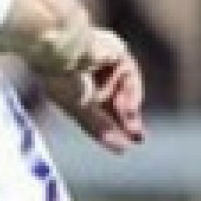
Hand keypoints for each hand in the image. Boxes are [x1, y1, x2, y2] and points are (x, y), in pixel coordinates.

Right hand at [37, 26, 145, 152]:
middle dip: (127, 121)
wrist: (63, 50)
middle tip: (138, 138)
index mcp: (75, 91)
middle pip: (116, 102)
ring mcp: (104, 63)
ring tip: (131, 126)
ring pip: (124, 90)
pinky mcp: (116, 51)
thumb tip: (122, 149)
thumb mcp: (82, 110)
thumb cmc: (63, 80)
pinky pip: (129, 75)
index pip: (100, 112)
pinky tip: (130, 107)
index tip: (127, 146)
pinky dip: (132, 92)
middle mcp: (91, 77)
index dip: (114, 129)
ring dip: (128, 111)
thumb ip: (100, 128)